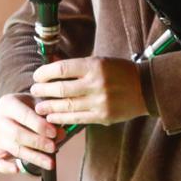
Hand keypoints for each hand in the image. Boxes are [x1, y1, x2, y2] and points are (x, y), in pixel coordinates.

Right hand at [0, 93, 65, 173]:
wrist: (20, 108)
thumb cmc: (33, 106)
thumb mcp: (41, 104)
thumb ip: (50, 117)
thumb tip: (61, 134)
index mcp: (7, 102)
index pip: (24, 115)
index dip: (40, 126)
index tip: (54, 133)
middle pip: (16, 134)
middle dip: (37, 142)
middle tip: (53, 147)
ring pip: (12, 148)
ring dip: (33, 157)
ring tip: (49, 163)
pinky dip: (5, 167)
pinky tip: (18, 169)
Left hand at [31, 57, 148, 125]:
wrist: (146, 88)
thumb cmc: (120, 71)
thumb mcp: (99, 61)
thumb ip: (76, 66)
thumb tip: (50, 64)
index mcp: (94, 65)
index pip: (61, 69)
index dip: (44, 73)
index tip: (36, 77)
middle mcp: (95, 83)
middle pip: (60, 89)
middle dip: (43, 91)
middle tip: (34, 91)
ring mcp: (99, 102)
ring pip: (66, 106)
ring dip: (49, 107)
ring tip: (39, 107)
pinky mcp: (102, 117)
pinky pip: (77, 119)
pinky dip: (62, 118)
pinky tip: (52, 117)